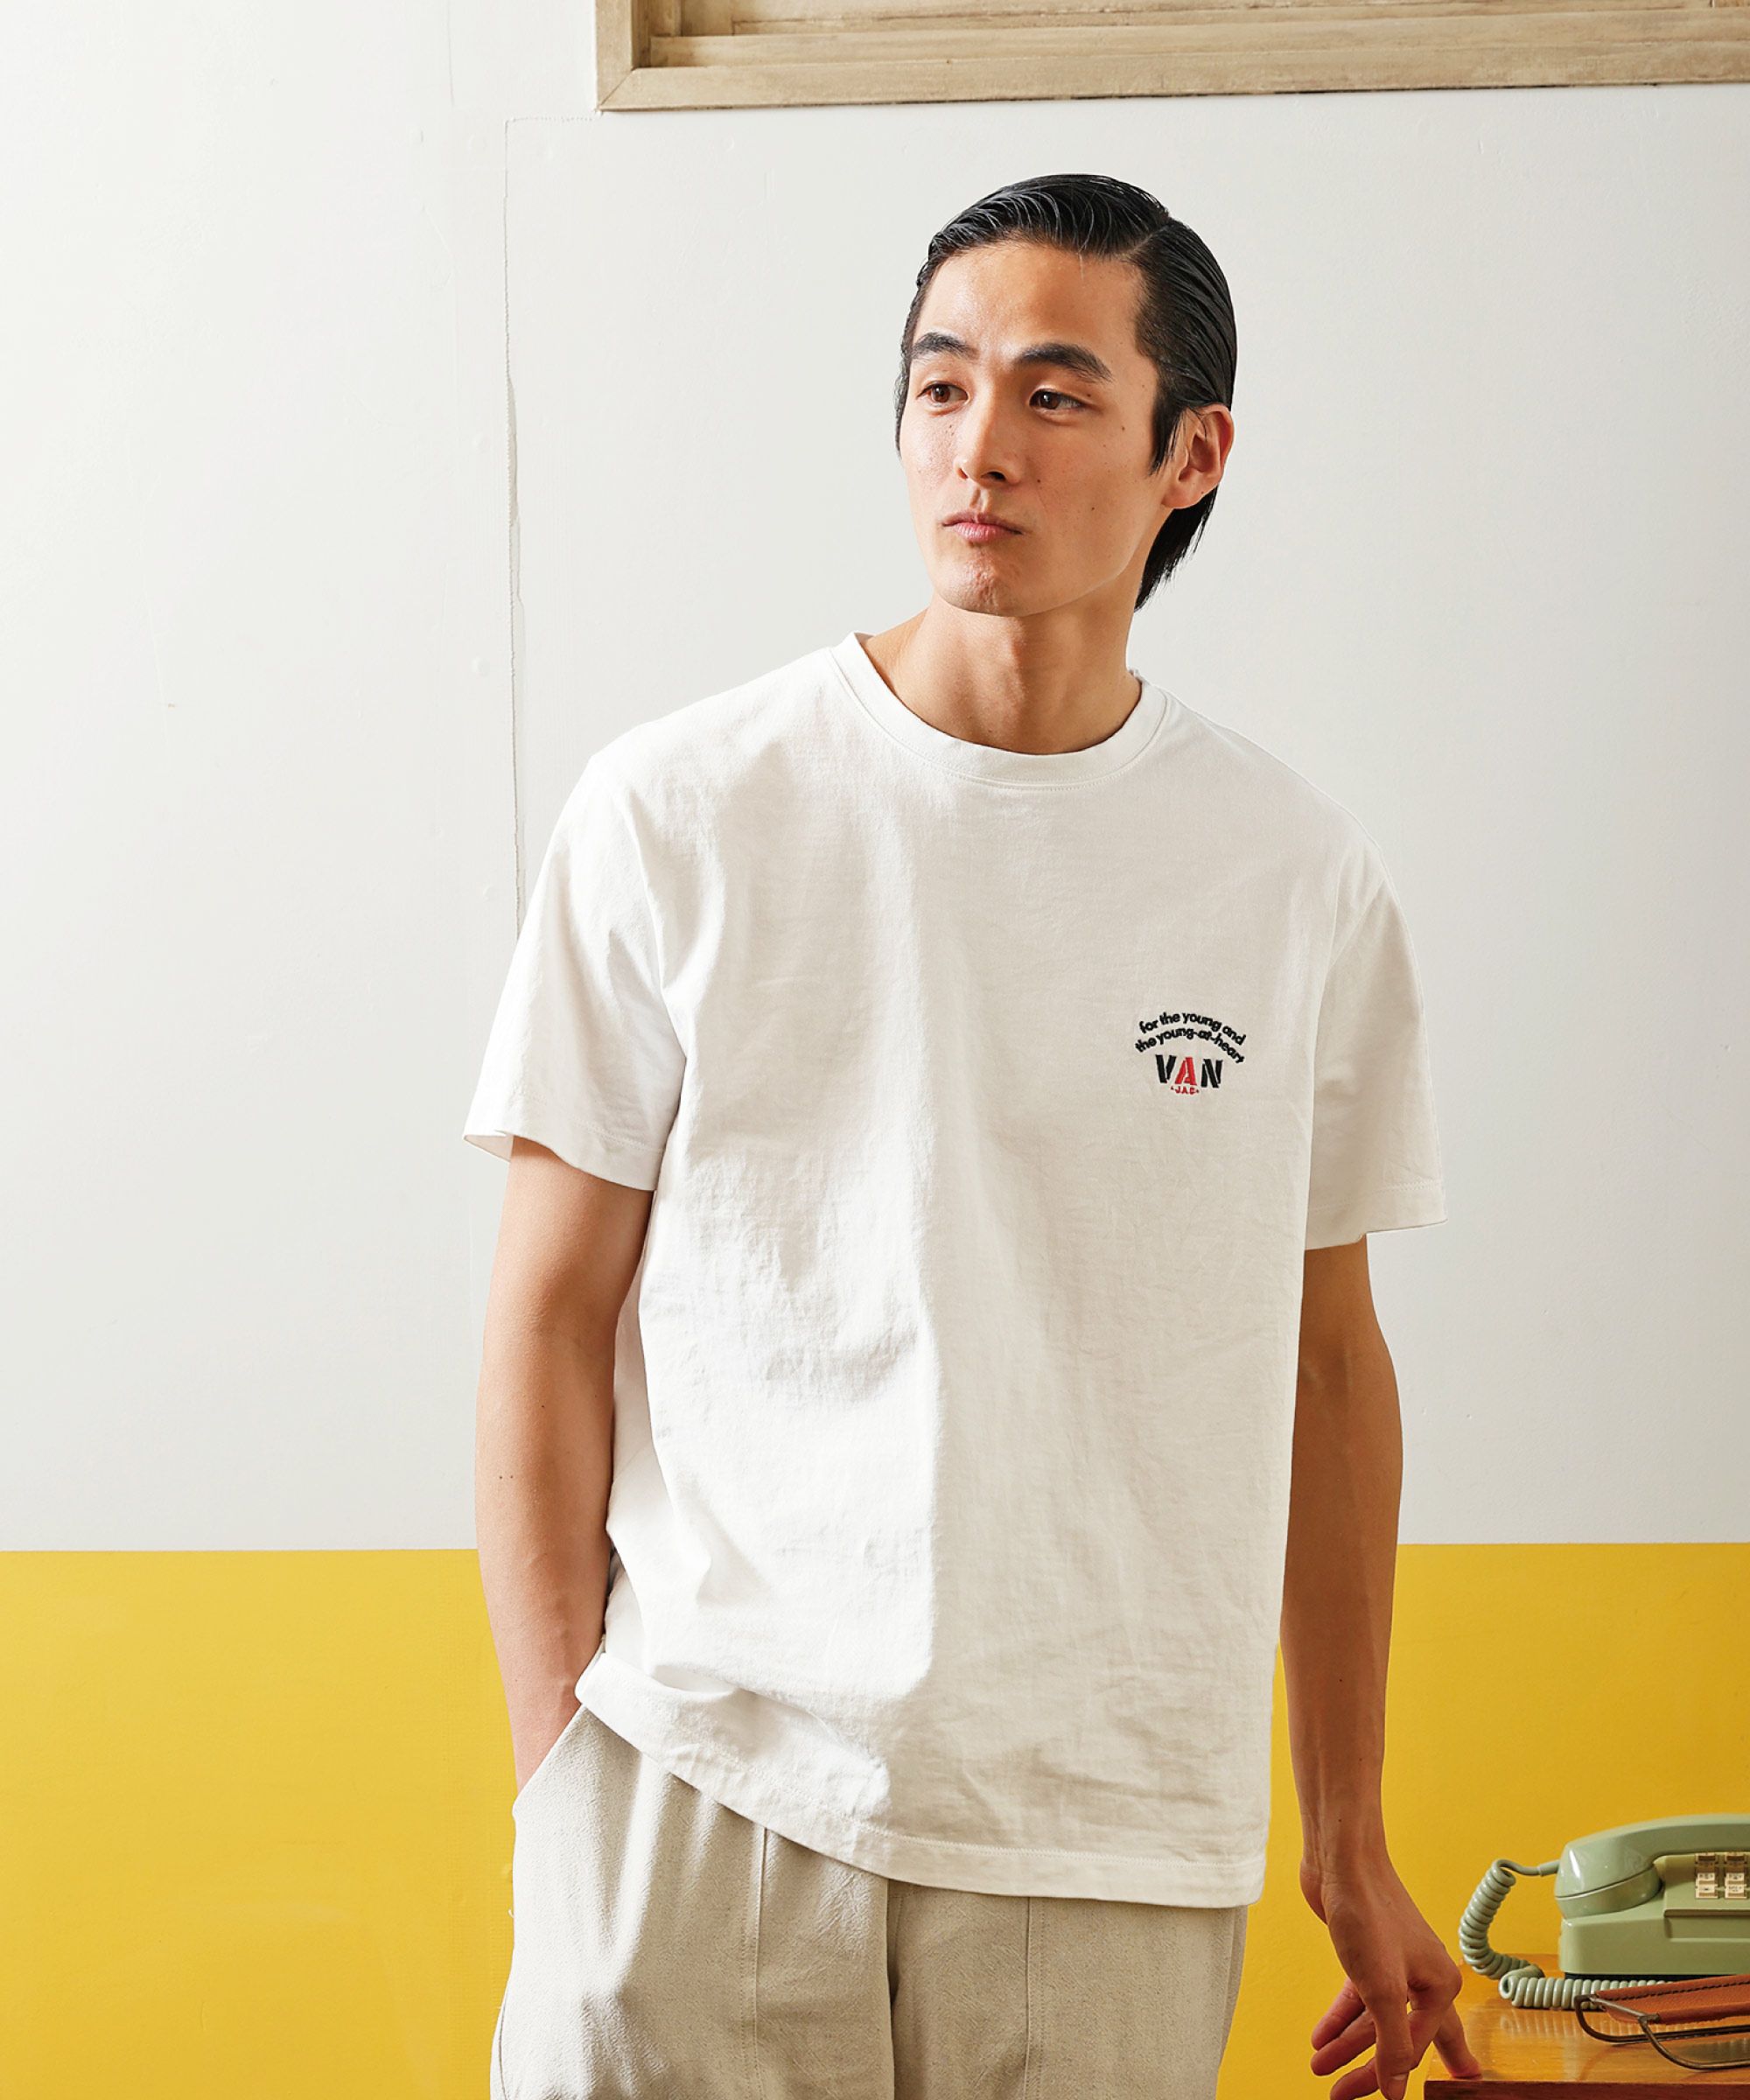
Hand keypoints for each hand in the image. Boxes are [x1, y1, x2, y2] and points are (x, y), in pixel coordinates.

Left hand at [1301, 1850, 1483, 2096]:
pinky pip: (1358, 1997)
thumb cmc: (1368, 1911)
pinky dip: (1339, 2018)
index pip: (1413, 2049)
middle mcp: (1422, 1977)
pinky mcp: (1368, 1953)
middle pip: (1399, 2039)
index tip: (1368, 2098)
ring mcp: (1394, 1965)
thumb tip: (1396, 2091)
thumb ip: (1392, 2045)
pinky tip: (1320, 2037)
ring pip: (1374, 2019)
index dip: (1384, 2076)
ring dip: (1347, 2044)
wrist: (1341, 1858)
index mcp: (1440, 1987)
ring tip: (1319, 2068)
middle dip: (1372, 2069)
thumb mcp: (1381, 1988)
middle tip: (1345, 2095)